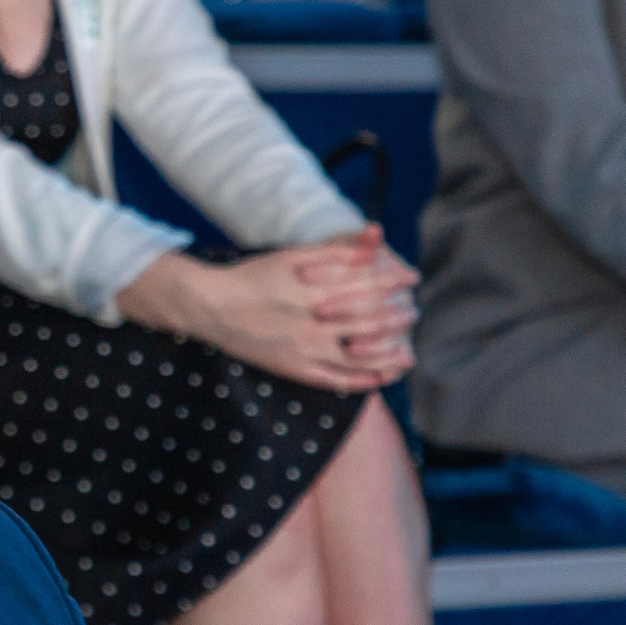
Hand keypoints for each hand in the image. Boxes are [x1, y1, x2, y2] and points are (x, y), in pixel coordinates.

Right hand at [118, 227, 416, 391]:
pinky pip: (336, 381)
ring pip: (360, 358)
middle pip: (370, 322)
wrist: (211, 307)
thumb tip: (374, 243)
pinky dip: (362, 381)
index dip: (394, 280)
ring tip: (408, 352)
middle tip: (414, 312)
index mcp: (315, 292)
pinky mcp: (295, 370)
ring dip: (388, 355)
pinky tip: (380, 377)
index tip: (412, 276)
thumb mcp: (292, 255)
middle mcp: (314, 324)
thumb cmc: (252, 276)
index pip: (368, 285)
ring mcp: (305, 351)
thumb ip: (335, 252)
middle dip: (397, 317)